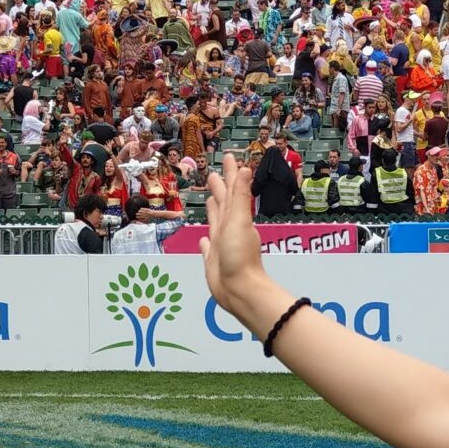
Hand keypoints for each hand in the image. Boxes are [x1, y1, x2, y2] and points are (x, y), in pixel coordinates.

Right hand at [200, 154, 282, 330]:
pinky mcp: (213, 260)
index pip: (232, 190)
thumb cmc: (241, 256)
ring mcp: (222, 244)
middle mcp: (229, 228)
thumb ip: (240, 196)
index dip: (230, 174)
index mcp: (235, 217)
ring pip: (216, 221)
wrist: (239, 290)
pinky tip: (204, 238)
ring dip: (213, 209)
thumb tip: (244, 168)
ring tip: (209, 198)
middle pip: (223, 203)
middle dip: (220, 188)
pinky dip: (205, 240)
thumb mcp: (239, 221)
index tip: (229, 157)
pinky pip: (208, 246)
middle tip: (213, 173)